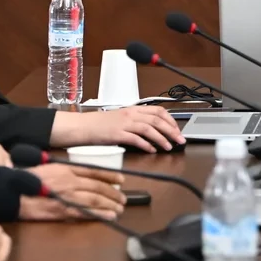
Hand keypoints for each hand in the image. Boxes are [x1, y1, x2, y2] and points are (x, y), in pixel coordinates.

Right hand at [23, 162, 126, 220]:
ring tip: (120, 208)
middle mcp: (70, 181)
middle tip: (123, 198)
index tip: (121, 180)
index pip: (93, 171)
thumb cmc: (26, 178)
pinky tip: (109, 217)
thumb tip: (77, 172)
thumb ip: (63, 168)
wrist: (12, 193)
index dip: (109, 175)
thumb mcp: (46, 166)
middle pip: (97, 187)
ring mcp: (67, 196)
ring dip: (110, 204)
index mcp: (66, 168)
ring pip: (95, 200)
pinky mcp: (63, 211)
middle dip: (113, 193)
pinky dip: (99, 215)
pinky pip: (85, 213)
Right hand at [50, 104, 184, 151]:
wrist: (81, 126)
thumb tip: (151, 131)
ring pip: (149, 128)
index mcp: (132, 110)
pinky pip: (136, 139)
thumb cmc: (98, 125)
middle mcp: (130, 114)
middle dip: (172, 130)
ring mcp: (124, 124)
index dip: (170, 120)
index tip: (177, 129)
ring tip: (169, 147)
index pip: (157, 110)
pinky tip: (152, 150)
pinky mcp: (117, 134)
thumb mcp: (120, 119)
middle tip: (180, 140)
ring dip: (162, 138)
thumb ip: (135, 123)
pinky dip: (146, 145)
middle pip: (157, 120)